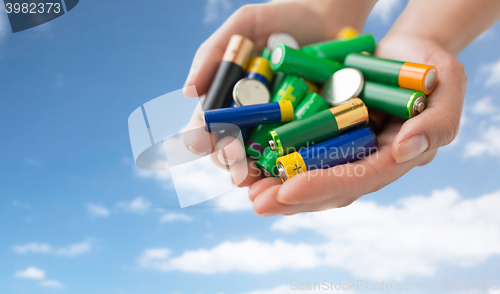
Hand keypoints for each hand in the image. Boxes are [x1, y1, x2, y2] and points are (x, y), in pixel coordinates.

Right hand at [182, 1, 374, 179]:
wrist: (331, 16)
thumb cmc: (283, 16)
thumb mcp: (245, 24)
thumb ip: (213, 52)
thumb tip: (187, 92)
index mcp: (227, 97)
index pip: (205, 127)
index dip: (204, 139)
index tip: (209, 142)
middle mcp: (248, 117)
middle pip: (228, 151)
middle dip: (229, 164)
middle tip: (237, 170)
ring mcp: (277, 127)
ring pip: (258, 160)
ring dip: (255, 174)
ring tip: (260, 180)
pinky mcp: (307, 131)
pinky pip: (295, 155)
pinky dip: (289, 167)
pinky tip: (289, 177)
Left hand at [248, 34, 466, 215]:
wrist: (408, 54)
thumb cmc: (431, 69)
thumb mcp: (448, 87)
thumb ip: (435, 122)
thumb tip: (405, 150)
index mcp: (394, 158)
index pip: (358, 178)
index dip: (324, 186)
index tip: (288, 191)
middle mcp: (366, 161)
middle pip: (328, 187)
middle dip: (291, 198)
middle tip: (257, 203)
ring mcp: (346, 150)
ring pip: (310, 175)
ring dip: (277, 186)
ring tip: (246, 190)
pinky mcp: (329, 135)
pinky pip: (300, 152)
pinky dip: (275, 159)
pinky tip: (250, 164)